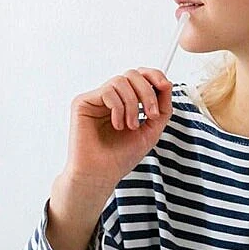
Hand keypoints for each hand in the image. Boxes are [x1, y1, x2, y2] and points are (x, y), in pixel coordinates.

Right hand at [45, 68, 173, 249]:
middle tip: (151, 115)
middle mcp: (109, 97)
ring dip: (132, 105)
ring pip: (121, 81)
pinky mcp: (82, 102)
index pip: (140, 76)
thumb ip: (162, 108)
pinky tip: (117, 125)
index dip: (154, 75)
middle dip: (147, 92)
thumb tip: (166, 83)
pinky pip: (108, 91)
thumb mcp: (151, 130)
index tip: (165, 87)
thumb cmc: (121, 157)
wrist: (101, 175)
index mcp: (124, 101)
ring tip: (131, 126)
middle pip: (132, 74)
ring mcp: (95, 99)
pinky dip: (118, 109)